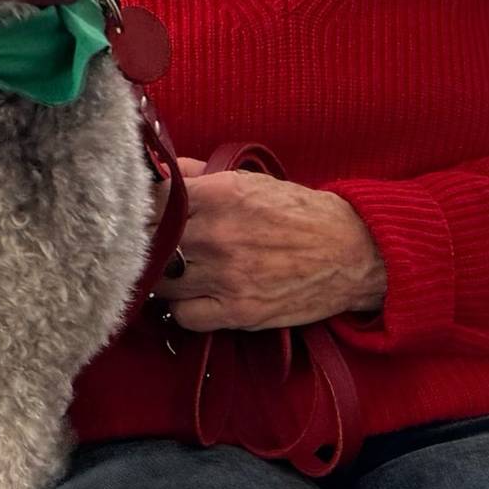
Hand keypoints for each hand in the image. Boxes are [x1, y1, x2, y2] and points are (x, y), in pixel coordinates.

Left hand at [158, 156, 386, 331]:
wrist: (353, 252)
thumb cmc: (302, 214)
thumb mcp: (253, 182)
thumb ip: (203, 176)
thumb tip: (163, 172)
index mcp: (222, 194)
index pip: (152, 200)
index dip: (137, 207)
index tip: (135, 212)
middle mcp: (219, 235)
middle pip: (148, 243)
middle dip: (141, 244)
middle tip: (144, 245)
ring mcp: (226, 276)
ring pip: (159, 282)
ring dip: (157, 278)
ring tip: (168, 272)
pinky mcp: (238, 312)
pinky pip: (183, 316)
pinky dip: (180, 309)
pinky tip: (191, 297)